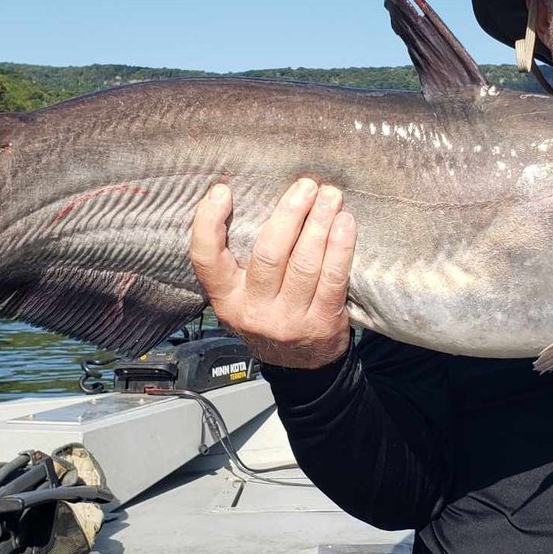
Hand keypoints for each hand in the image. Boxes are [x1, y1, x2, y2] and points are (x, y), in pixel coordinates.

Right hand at [189, 178, 355, 367]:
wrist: (300, 367)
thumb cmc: (271, 316)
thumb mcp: (242, 296)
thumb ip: (240, 260)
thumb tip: (253, 198)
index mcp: (227, 299)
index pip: (206, 260)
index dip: (208, 224)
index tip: (222, 192)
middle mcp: (254, 311)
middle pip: (269, 254)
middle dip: (290, 214)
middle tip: (306, 186)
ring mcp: (289, 320)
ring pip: (304, 263)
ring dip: (320, 223)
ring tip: (330, 196)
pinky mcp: (322, 323)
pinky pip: (333, 278)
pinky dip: (340, 247)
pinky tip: (345, 224)